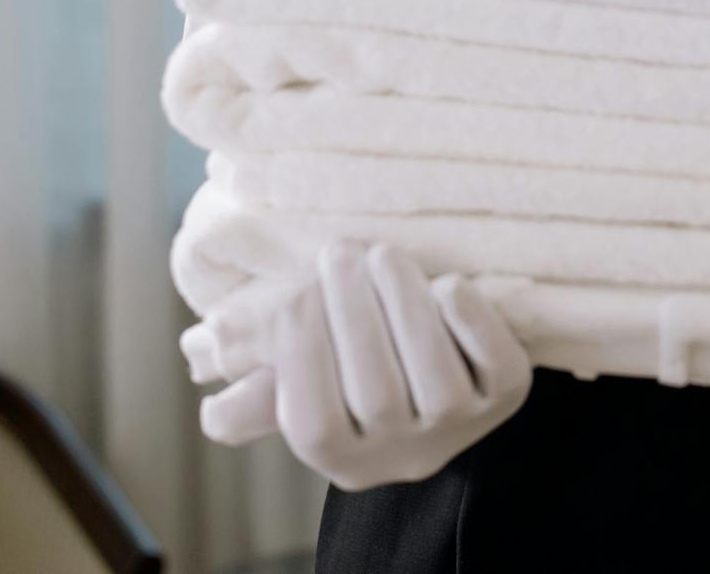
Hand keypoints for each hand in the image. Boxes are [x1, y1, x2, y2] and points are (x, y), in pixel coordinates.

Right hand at [194, 239, 533, 489]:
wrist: (439, 383)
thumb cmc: (354, 368)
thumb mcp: (307, 377)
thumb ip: (260, 372)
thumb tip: (202, 362)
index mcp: (342, 456)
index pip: (312, 421)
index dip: (301, 353)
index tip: (297, 292)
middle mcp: (402, 455)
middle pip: (374, 396)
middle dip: (352, 314)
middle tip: (340, 252)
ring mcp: (459, 429)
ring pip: (436, 381)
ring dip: (406, 307)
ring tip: (383, 256)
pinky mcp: (507, 398)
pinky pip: (499, 368)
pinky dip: (475, 323)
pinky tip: (448, 285)